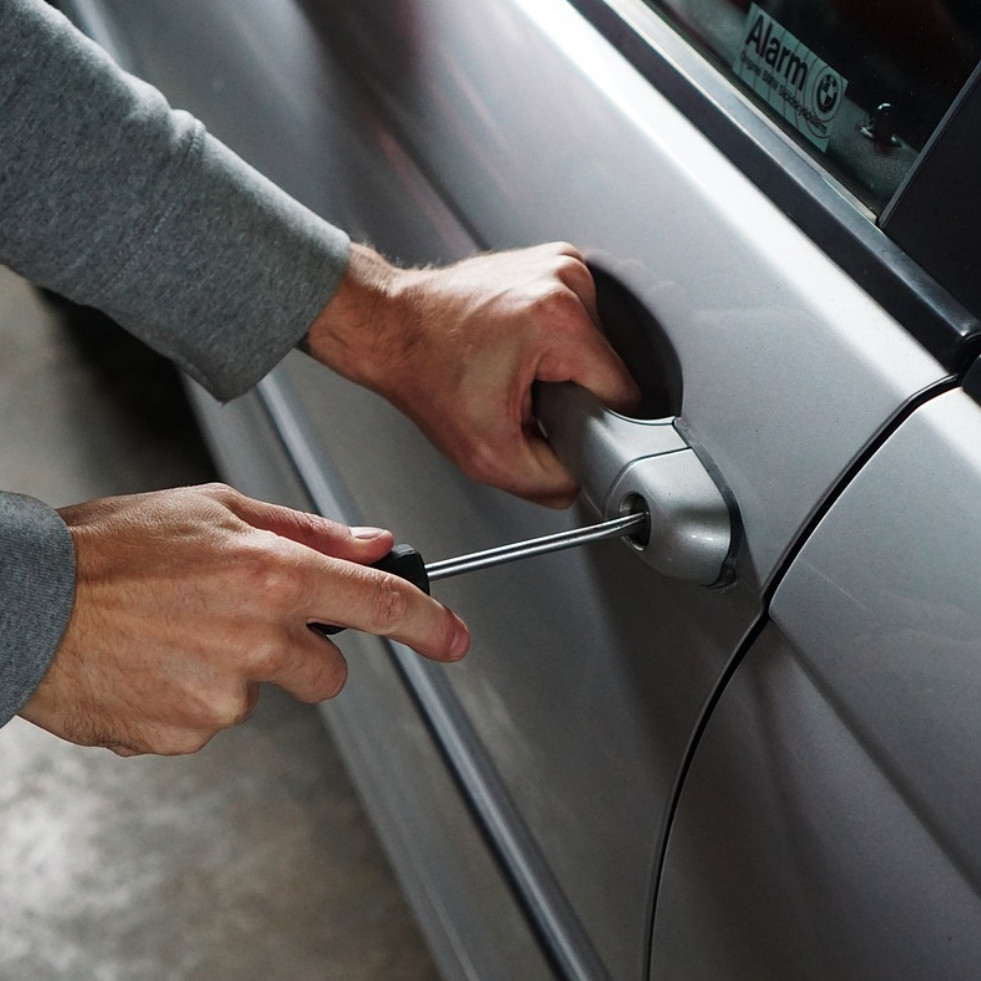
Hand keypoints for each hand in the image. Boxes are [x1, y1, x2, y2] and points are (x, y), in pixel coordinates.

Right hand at [18, 484, 468, 755]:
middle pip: (329, 672)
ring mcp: (221, 697)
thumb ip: (308, 531)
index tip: (454, 639)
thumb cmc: (111, 547)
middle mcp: (257, 639)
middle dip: (303, 654)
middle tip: (242, 620)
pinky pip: (212, 721)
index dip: (429, 624)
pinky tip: (153, 663)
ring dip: (235, 671)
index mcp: (273, 575)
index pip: (380, 605)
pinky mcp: (185, 736)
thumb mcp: (216, 508)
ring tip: (176, 633)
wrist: (24, 602)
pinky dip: (192, 697)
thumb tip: (374, 544)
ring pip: (263, 695)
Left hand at [305, 243, 639, 507]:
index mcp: (558, 319)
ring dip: (563, 367)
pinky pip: (577, 321)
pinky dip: (554, 342)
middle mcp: (565, 279)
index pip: (623, 392)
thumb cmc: (425, 374)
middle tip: (523, 397)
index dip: (595, 422)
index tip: (557, 423)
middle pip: (607, 367)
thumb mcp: (487, 455)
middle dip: (573, 393)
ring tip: (516, 369)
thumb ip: (548, 482)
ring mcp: (559, 264)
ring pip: (595, 345)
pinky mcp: (551, 261)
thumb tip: (581, 480)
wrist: (391, 328)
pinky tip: (518, 348)